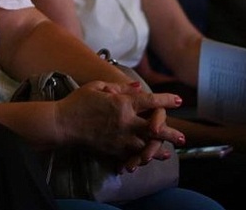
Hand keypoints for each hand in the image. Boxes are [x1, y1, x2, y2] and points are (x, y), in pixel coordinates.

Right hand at [55, 81, 183, 166]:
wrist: (62, 124)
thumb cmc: (78, 102)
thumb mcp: (97, 86)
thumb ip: (120, 87)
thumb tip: (137, 87)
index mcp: (122, 103)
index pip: (150, 101)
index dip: (166, 100)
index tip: (178, 100)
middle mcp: (125, 122)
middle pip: (155, 129)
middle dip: (171, 133)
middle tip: (183, 138)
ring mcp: (120, 138)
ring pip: (147, 146)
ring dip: (159, 149)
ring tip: (169, 152)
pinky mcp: (113, 150)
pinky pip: (132, 155)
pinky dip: (142, 158)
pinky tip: (147, 160)